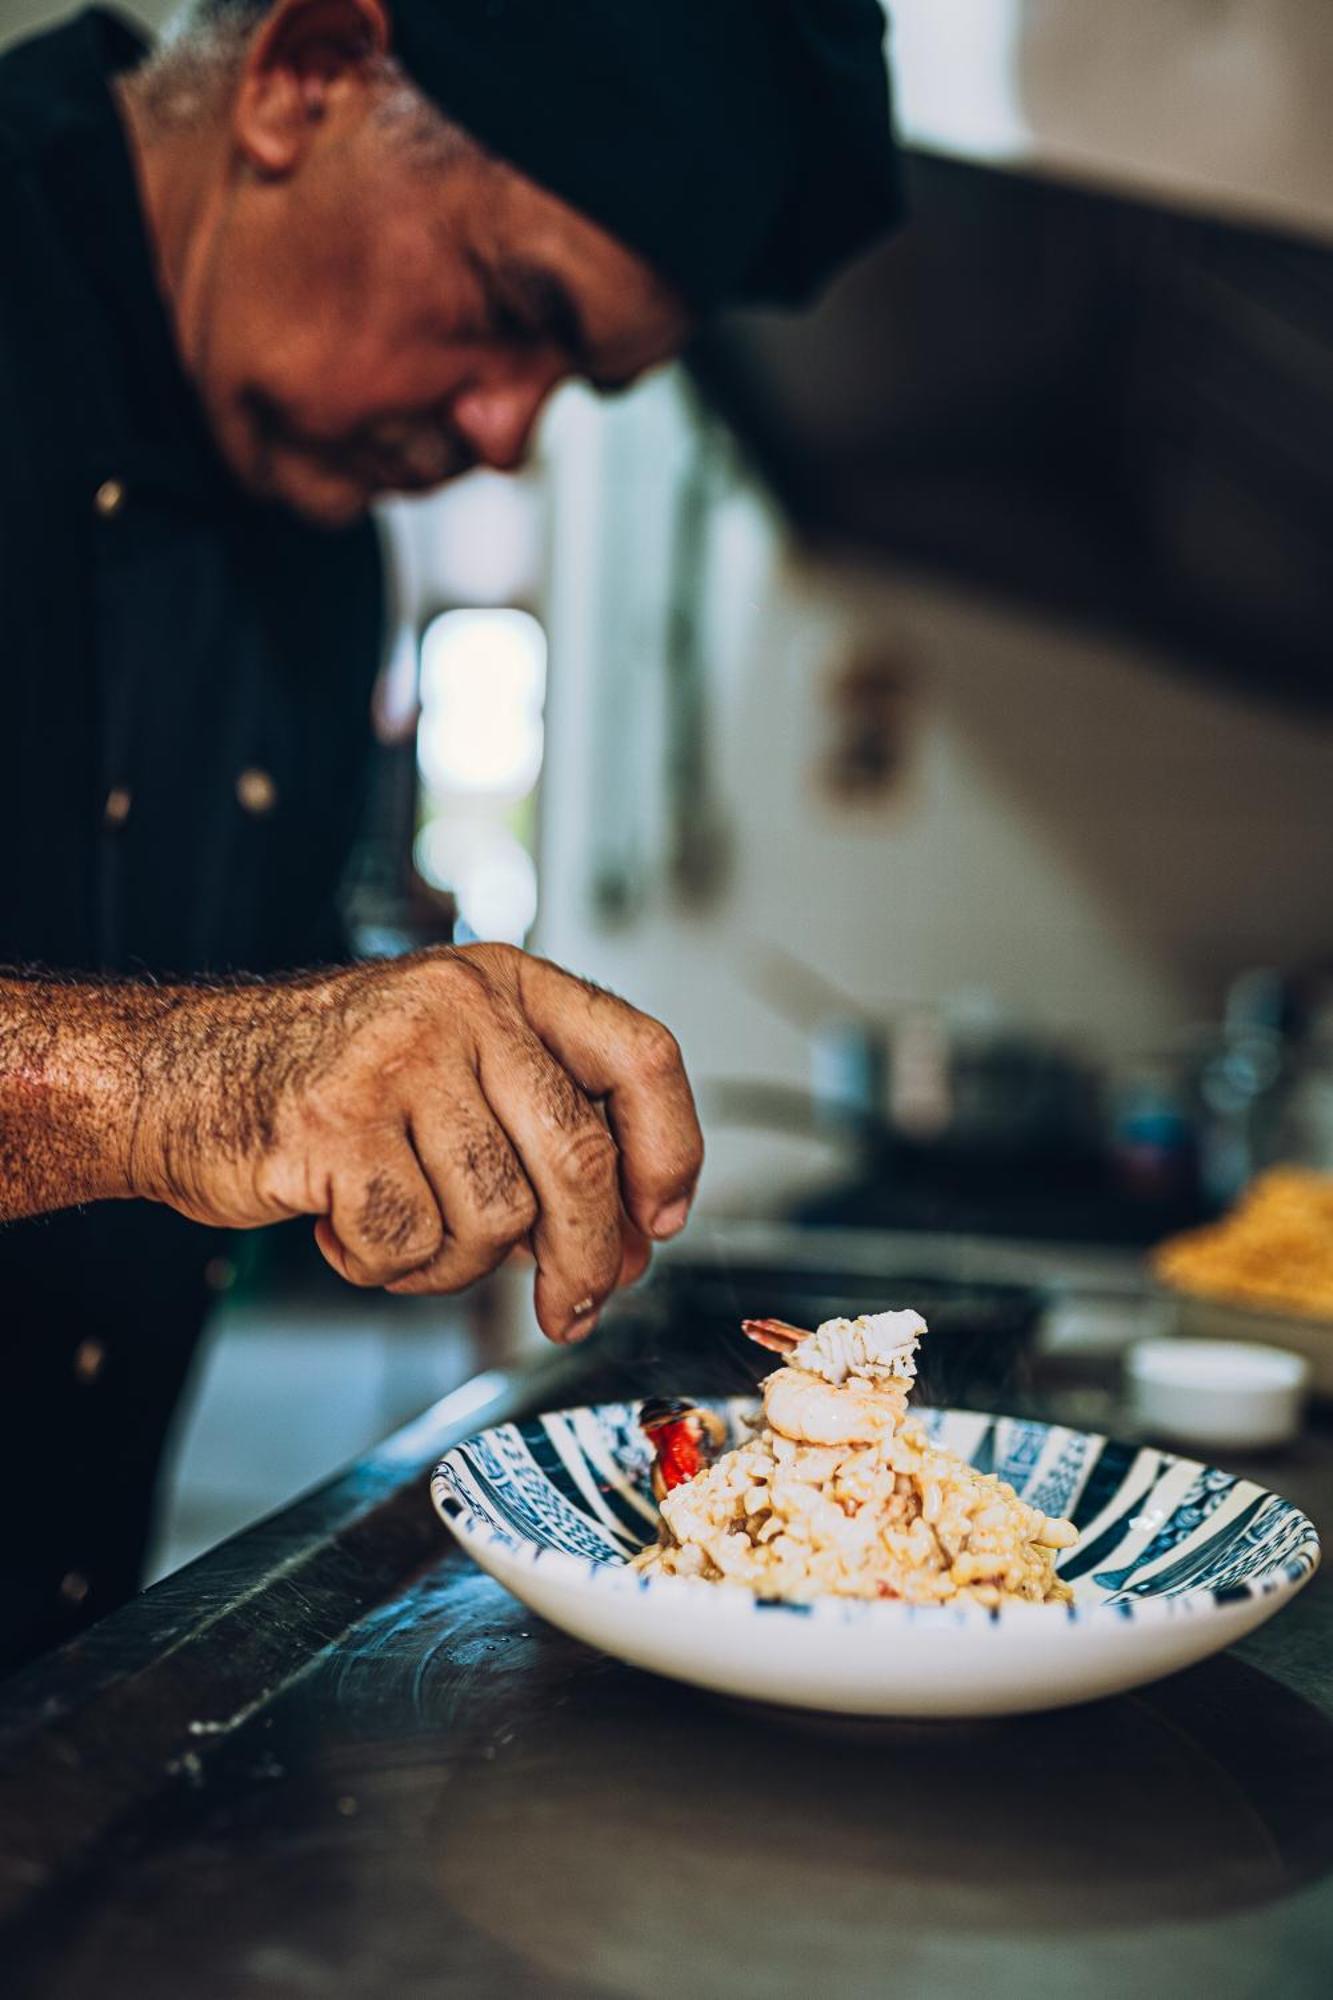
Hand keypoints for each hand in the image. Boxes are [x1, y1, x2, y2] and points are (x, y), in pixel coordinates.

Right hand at [131, 945, 701, 1339]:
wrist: (180, 1078)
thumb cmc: (332, 1089)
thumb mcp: (456, 1076)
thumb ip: (544, 1142)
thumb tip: (629, 1246)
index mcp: (511, 985)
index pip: (642, 1056)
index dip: (670, 1150)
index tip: (660, 1221)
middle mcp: (463, 1006)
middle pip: (579, 1157)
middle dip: (586, 1259)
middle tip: (570, 1308)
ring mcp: (398, 1059)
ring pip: (497, 1215)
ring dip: (458, 1262)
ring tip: (407, 1233)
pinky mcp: (335, 1124)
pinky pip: (411, 1240)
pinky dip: (387, 1266)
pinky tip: (346, 1227)